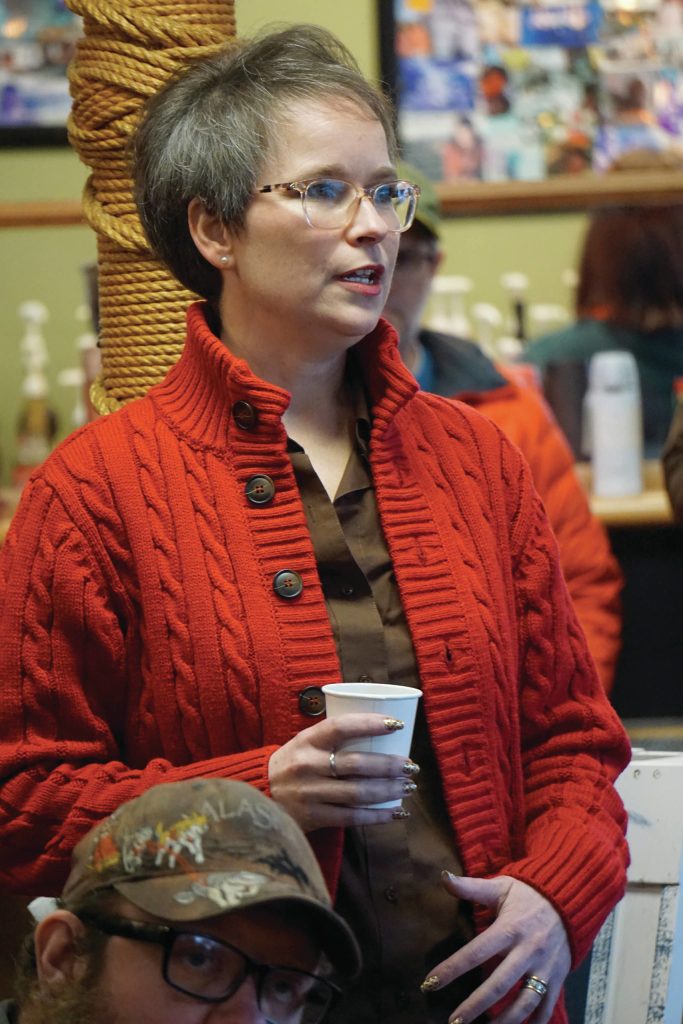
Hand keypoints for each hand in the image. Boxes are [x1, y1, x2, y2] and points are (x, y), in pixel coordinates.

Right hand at [268, 713, 418, 831]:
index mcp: (307, 740)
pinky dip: (377, 815)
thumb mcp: (304, 742)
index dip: (370, 723)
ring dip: (389, 790)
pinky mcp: (314, 817)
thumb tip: (378, 727)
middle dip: (389, 765)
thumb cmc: (291, 763)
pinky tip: (396, 812)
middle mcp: (308, 765)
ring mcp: (310, 793)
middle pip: (357, 764)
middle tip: (411, 765)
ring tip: (408, 787)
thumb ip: (333, 737)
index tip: (396, 725)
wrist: (258, 795)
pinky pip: (352, 817)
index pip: (341, 727)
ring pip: (358, 792)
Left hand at [422, 874, 570, 1023]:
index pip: (475, 952)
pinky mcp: (558, 977)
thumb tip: (443, 877)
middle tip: (454, 1022)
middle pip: (498, 985)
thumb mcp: (501, 886)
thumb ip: (471, 887)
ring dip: (504, 1020)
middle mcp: (527, 951)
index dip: (452, 969)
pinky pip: (547, 1006)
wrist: (571, 897)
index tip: (430, 983)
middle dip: (475, 1005)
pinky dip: (535, 1023)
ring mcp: (544, 967)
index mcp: (509, 928)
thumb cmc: (529, 893)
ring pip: (524, 1002)